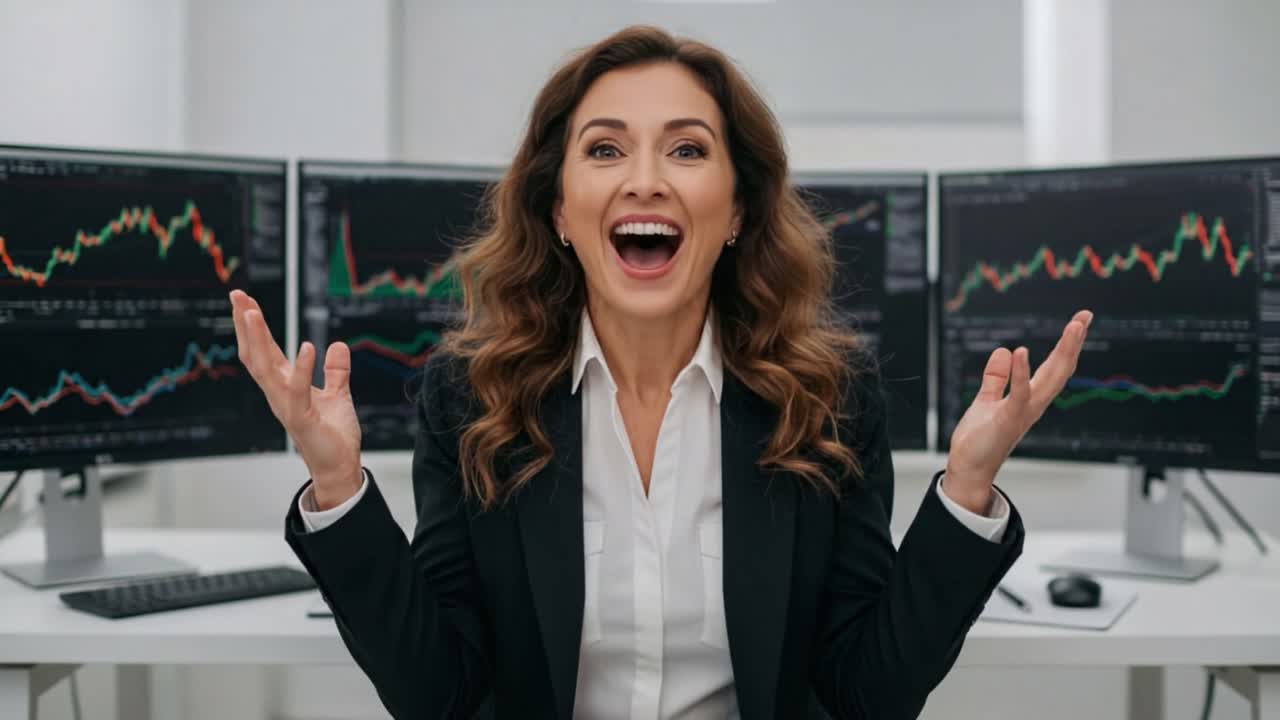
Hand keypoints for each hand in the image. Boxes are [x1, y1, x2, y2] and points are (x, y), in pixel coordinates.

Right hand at [229, 290, 362, 508]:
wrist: (339, 468)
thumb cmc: (334, 435)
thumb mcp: (337, 395)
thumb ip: (335, 372)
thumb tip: (337, 345)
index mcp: (284, 386)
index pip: (265, 350)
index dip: (255, 326)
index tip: (245, 300)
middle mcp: (278, 393)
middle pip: (256, 353)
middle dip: (246, 325)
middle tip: (237, 295)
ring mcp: (285, 406)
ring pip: (265, 368)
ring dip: (259, 340)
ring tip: (252, 312)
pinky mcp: (300, 419)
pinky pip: (297, 390)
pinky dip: (301, 368)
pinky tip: (307, 346)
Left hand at [944, 310, 1093, 512]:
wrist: (969, 468)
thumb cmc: (979, 439)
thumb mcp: (987, 400)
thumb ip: (996, 378)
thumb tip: (1004, 351)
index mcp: (1030, 398)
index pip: (1054, 367)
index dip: (1067, 344)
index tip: (1079, 321)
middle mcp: (1034, 404)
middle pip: (1060, 369)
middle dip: (1073, 343)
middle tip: (1085, 316)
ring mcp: (1024, 412)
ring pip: (1051, 379)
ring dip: (1063, 352)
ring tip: (1074, 327)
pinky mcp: (1008, 419)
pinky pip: (1019, 394)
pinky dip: (1021, 373)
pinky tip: (1021, 351)